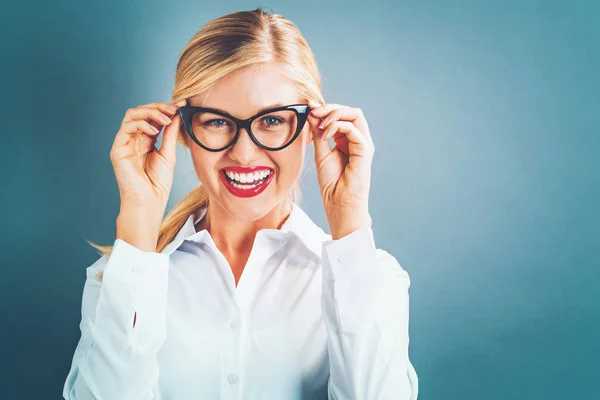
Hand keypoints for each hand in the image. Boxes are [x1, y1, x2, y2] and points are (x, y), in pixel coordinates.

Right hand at [110, 99, 185, 211]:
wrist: (149, 201)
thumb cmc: (158, 183)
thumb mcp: (169, 154)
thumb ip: (170, 134)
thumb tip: (176, 115)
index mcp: (146, 140)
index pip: (153, 117)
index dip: (166, 109)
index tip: (182, 105)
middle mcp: (134, 139)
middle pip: (141, 112)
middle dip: (158, 107)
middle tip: (173, 109)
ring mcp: (125, 143)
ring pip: (132, 115)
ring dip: (150, 112)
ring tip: (165, 118)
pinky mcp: (118, 149)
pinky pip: (126, 128)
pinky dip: (140, 124)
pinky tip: (154, 131)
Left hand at [307, 102, 374, 238]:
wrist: (339, 203)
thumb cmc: (331, 183)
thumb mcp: (321, 152)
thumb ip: (318, 133)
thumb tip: (313, 113)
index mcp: (347, 140)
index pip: (342, 115)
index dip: (326, 110)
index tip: (309, 110)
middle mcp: (358, 140)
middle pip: (350, 111)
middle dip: (330, 108)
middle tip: (314, 112)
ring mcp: (363, 144)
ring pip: (355, 114)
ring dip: (334, 114)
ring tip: (320, 126)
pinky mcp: (365, 150)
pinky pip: (353, 128)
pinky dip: (336, 126)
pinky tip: (325, 135)